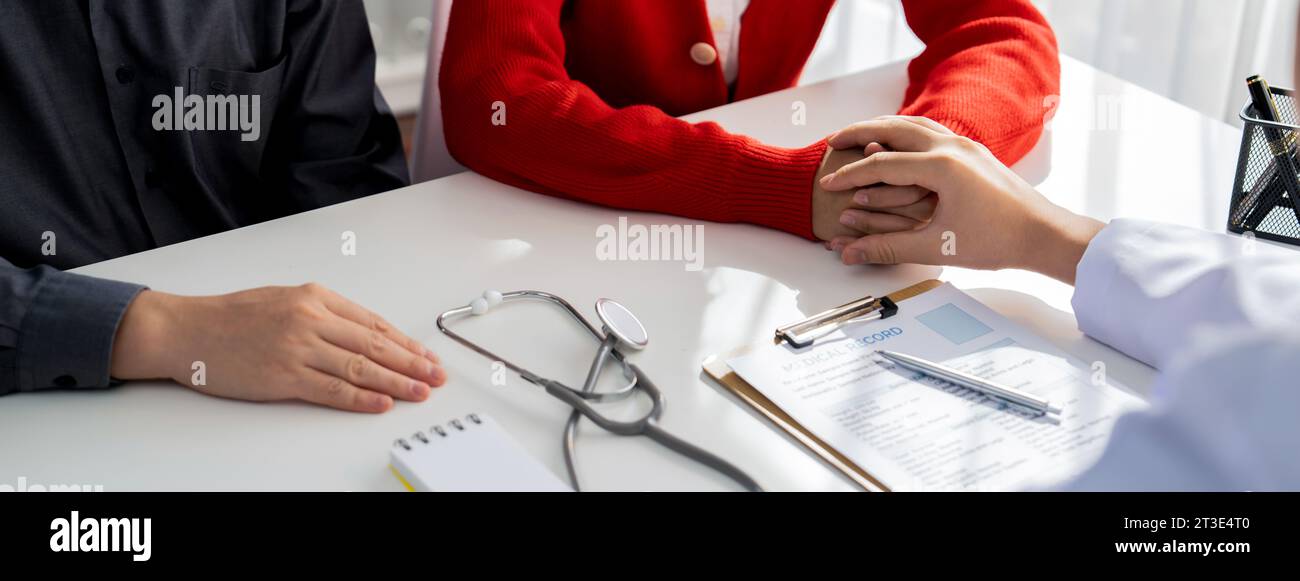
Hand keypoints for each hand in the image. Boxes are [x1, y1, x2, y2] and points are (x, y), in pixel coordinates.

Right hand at [110, 284, 446, 411]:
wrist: (187, 330)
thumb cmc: (232, 316)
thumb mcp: (285, 300)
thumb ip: (323, 314)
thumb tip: (364, 336)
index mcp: (314, 297)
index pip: (372, 322)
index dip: (404, 341)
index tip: (425, 354)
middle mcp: (311, 319)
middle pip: (374, 344)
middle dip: (411, 361)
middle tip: (436, 374)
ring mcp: (298, 348)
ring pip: (360, 367)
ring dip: (396, 381)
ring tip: (421, 391)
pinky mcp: (284, 376)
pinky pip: (332, 389)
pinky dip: (361, 397)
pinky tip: (382, 402)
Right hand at [818, 116, 1103, 283]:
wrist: (1045, 233)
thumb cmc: (997, 241)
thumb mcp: (936, 246)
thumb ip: (887, 247)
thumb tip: (849, 254)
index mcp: (942, 166)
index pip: (882, 165)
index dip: (850, 176)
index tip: (826, 184)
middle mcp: (953, 146)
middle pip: (894, 129)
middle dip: (859, 132)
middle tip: (832, 140)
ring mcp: (966, 145)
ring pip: (915, 124)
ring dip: (884, 127)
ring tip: (859, 135)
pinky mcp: (975, 152)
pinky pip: (932, 131)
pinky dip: (907, 131)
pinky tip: (899, 142)